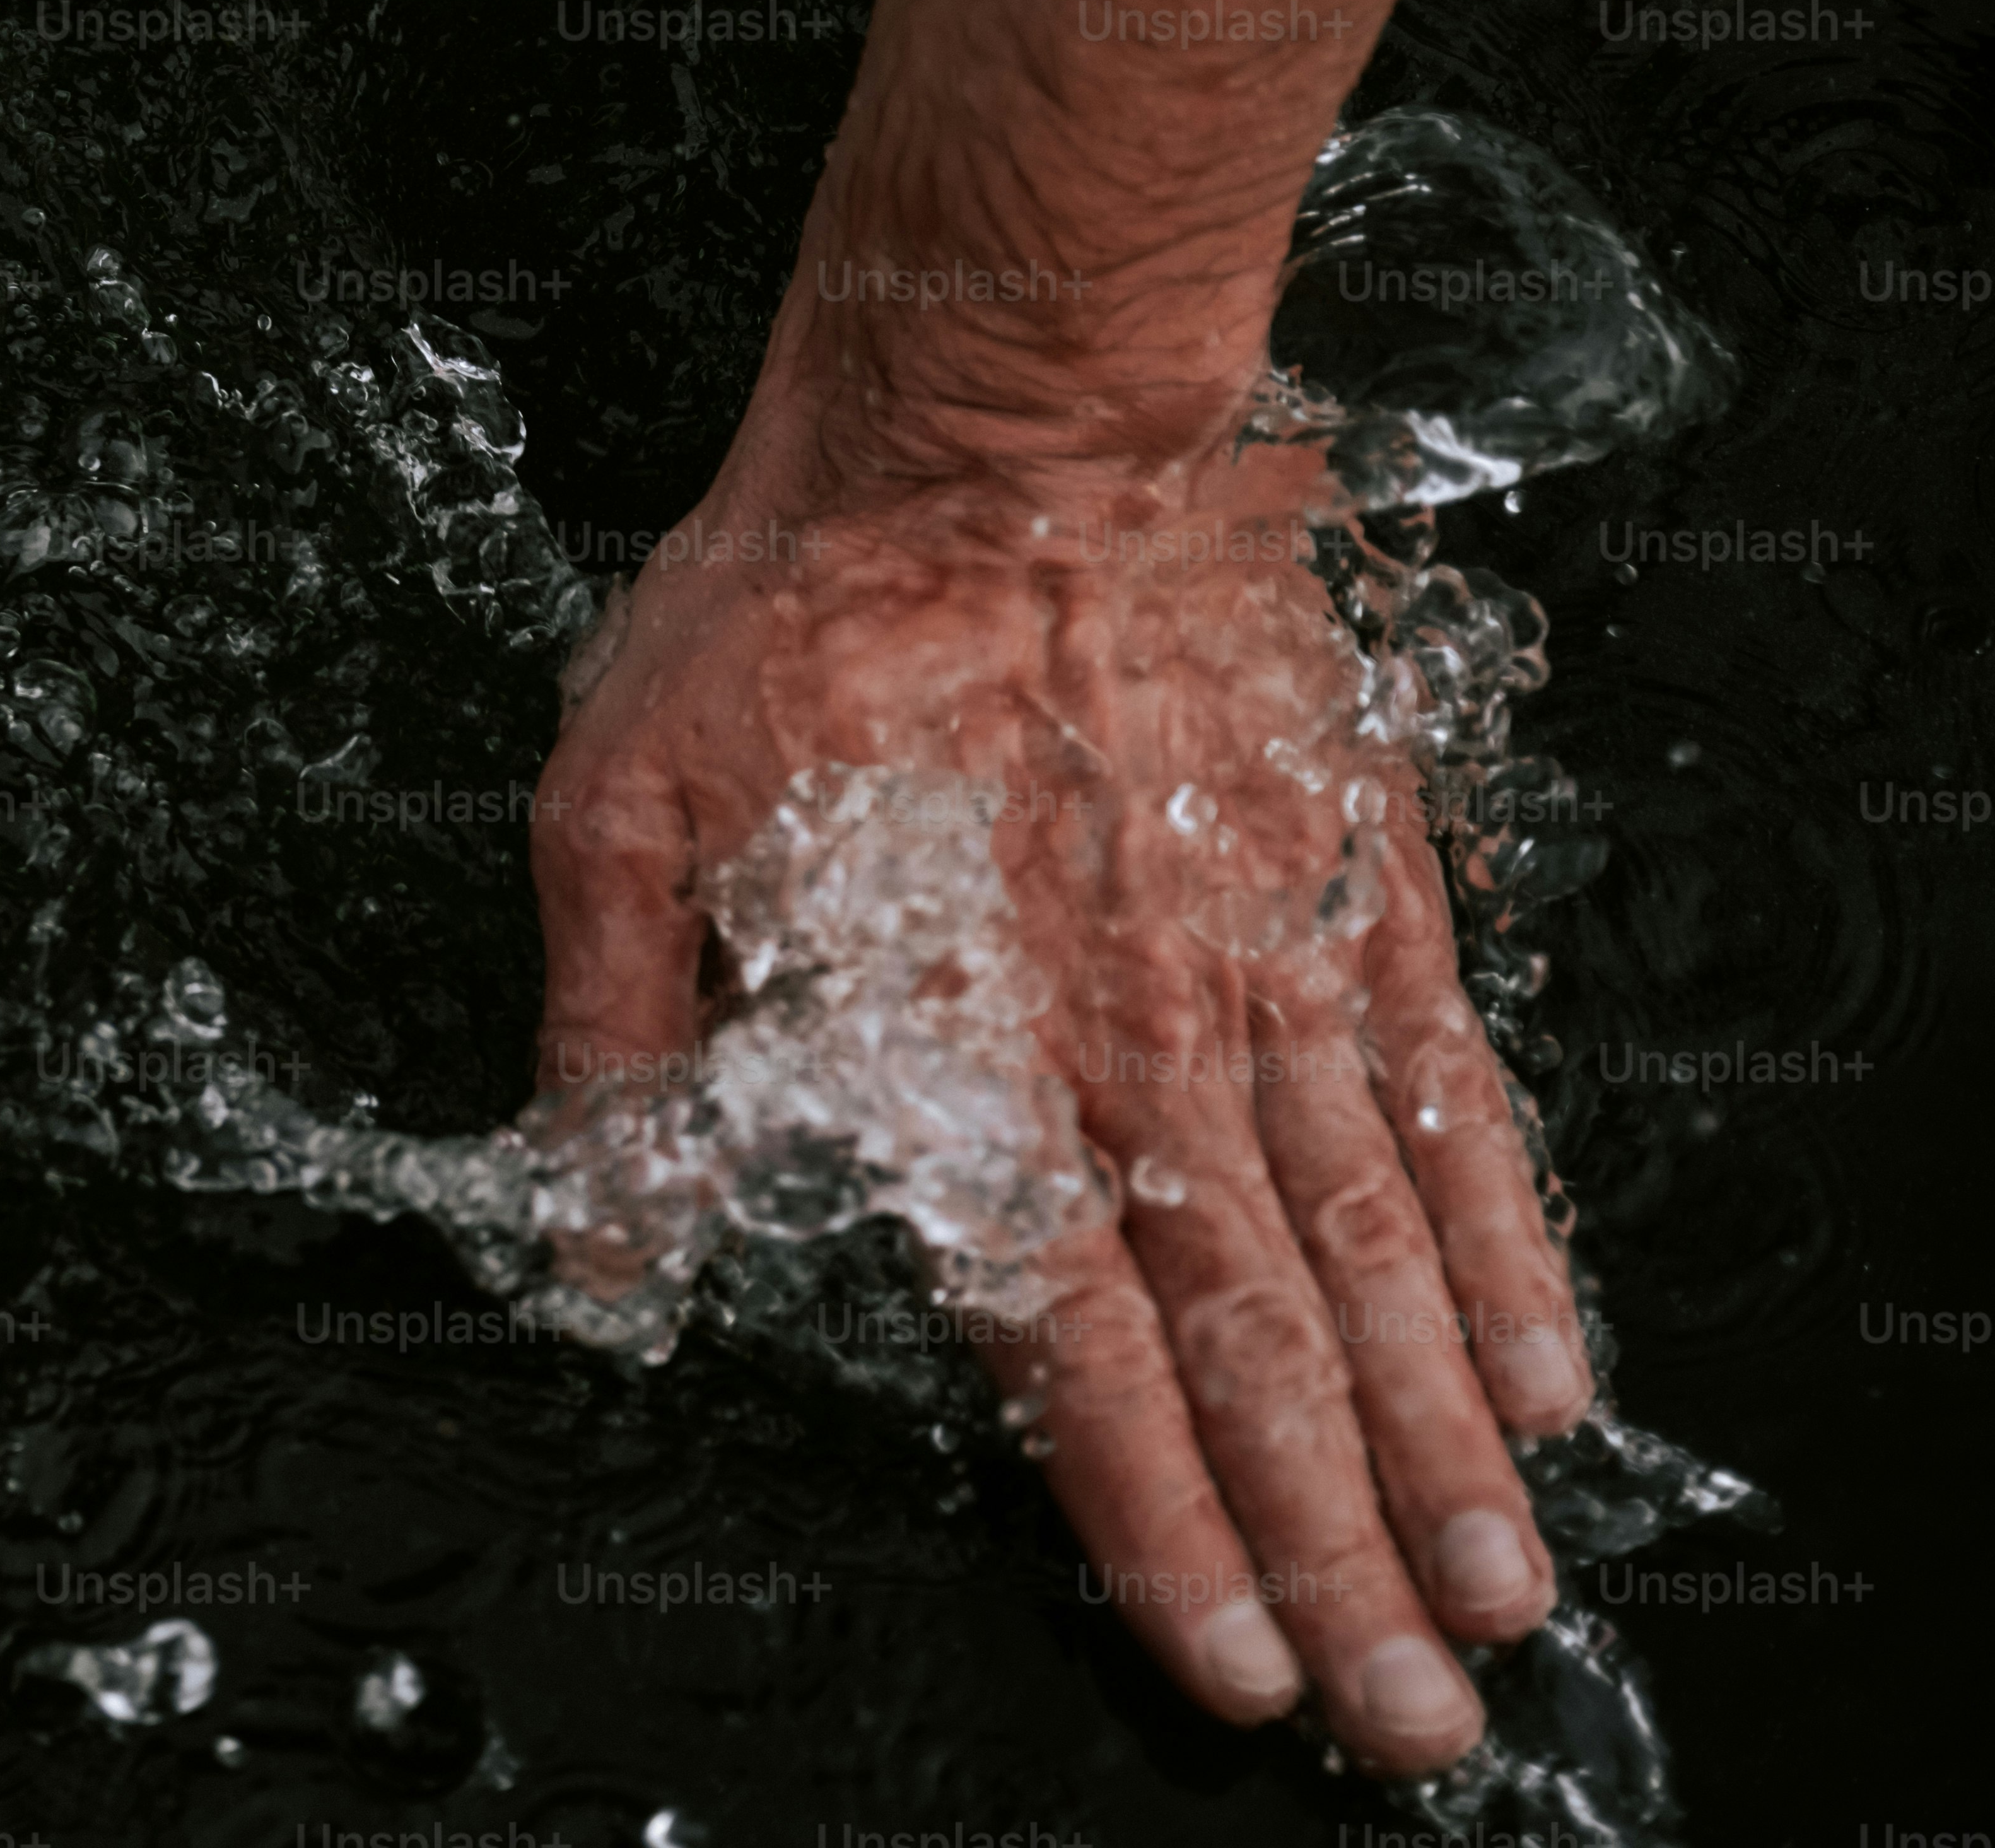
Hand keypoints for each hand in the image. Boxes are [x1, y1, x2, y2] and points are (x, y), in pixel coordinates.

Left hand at [531, 408, 1585, 1776]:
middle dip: (1338, 1557)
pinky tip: (1544, 1373)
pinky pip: (1453, 1105)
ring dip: (1441, 1452)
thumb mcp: (620, 809)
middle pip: (1258, 1355)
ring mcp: (1271, 967)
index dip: (1151, 1529)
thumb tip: (593, 1240)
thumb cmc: (798, 601)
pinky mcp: (1359, 883)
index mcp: (960, 1042)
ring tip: (1503, 1601)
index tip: (1224, 1665)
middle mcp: (1138, 1039)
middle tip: (1415, 1717)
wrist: (991, 419)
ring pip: (1377, 1266)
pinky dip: (1505, 1252)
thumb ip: (615, 1043)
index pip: (1071, 1351)